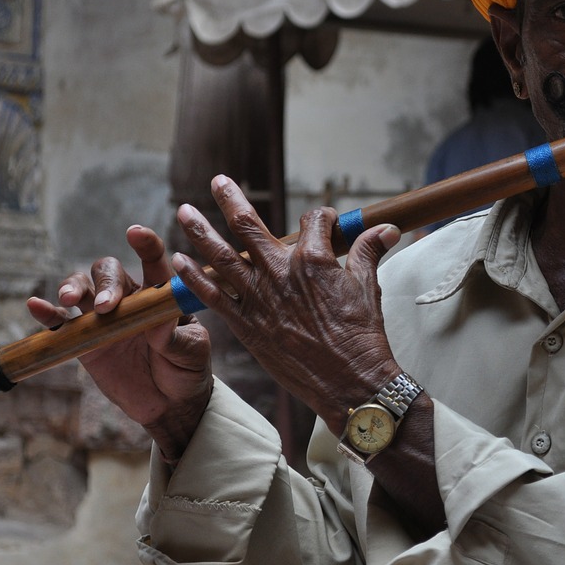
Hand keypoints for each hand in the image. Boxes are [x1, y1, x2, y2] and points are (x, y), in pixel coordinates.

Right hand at [27, 225, 212, 461]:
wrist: (169, 404)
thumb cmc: (187, 369)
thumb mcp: (191, 352)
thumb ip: (175, 336)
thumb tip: (160, 321)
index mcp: (160, 294)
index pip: (153, 261)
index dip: (145, 244)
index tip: (135, 233)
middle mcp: (129, 298)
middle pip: (109, 271)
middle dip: (105, 282)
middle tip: (106, 306)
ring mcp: (103, 317)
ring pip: (82, 287)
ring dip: (73, 287)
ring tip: (70, 299)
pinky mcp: (84, 340)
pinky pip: (61, 322)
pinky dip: (47, 312)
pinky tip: (35, 306)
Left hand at [170, 175, 401, 433]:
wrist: (350, 383)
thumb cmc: (362, 336)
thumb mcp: (369, 287)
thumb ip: (369, 251)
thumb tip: (385, 228)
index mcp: (313, 260)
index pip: (311, 222)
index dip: (321, 218)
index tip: (325, 224)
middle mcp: (280, 273)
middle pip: (249, 227)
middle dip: (231, 201)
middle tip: (218, 182)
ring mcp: (259, 300)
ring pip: (222, 257)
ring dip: (200, 232)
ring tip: (184, 212)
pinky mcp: (247, 326)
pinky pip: (213, 297)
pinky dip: (194, 278)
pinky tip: (179, 261)